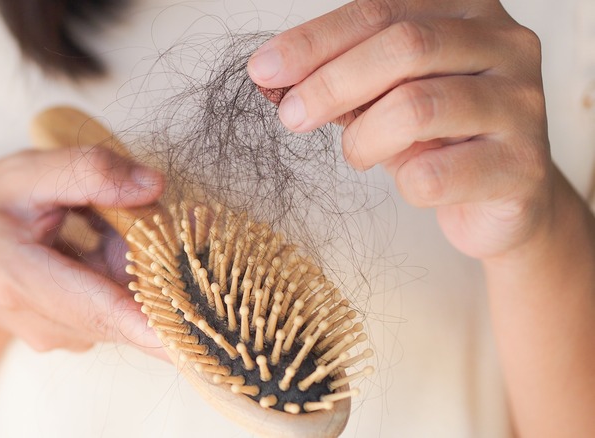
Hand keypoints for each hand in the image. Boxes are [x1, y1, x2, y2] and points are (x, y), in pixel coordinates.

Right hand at [0, 146, 166, 357]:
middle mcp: (47, 323)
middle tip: (161, 210)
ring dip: (140, 259)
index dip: (146, 323)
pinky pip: (126, 304)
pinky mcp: (83, 334)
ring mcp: (66, 335)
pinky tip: (97, 239)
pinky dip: (130, 270)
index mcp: (20, 279)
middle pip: (127, 302)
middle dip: (159, 259)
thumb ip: (86, 172)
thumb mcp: (23, 173)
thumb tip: (154, 186)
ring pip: (132, 302)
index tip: (187, 337)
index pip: (93, 306)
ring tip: (94, 219)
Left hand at [248, 0, 551, 259]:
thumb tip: (272, 76)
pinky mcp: (525, 165)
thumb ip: (341, 79)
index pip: (380, 9)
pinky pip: (437, 174)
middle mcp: (506, 44)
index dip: (315, 40)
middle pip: (404, 46)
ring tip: (358, 153)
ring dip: (364, 138)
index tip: (263, 70)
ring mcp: (522, 103)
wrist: (502, 200)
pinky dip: (404, 184)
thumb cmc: (436, 139)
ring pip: (418, 107)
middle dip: (331, 83)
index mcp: (467, 11)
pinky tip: (410, 182)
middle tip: (291, 116)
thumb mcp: (384, 97)